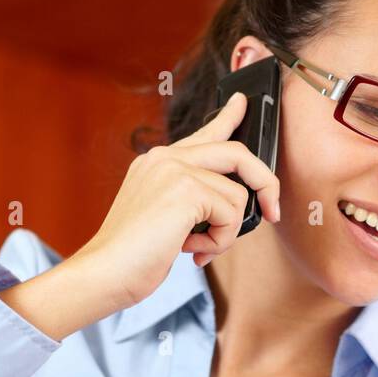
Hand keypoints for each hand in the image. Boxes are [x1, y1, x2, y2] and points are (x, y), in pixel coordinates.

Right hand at [73, 90, 280, 309]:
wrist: (104, 272)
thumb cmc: (130, 258)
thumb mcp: (161, 221)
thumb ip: (189, 204)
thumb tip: (227, 210)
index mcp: (156, 162)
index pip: (202, 133)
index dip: (228, 117)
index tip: (242, 103)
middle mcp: (166, 158)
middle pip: (236, 152)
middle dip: (265, 183)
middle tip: (273, 211)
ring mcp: (175, 170)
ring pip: (237, 195)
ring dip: (227, 233)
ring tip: (199, 249)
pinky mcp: (187, 190)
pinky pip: (232, 214)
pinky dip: (220, 241)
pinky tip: (193, 252)